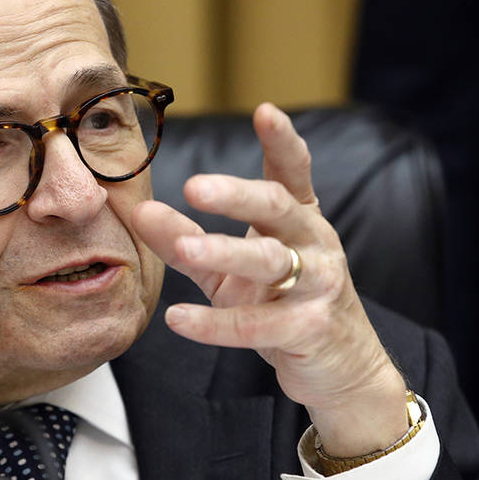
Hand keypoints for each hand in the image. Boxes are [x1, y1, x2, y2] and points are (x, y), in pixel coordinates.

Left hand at [131, 103, 408, 456]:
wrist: (340, 367)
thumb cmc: (283, 304)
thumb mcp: (231, 268)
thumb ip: (187, 238)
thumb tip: (139, 212)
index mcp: (299, 220)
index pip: (293, 173)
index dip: (282, 142)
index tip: (265, 112)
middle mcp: (314, 244)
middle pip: (278, 208)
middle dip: (237, 195)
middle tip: (194, 186)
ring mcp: (317, 287)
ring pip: (270, 261)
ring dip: (224, 252)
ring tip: (185, 248)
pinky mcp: (308, 330)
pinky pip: (257, 325)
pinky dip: (216, 324)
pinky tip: (178, 319)